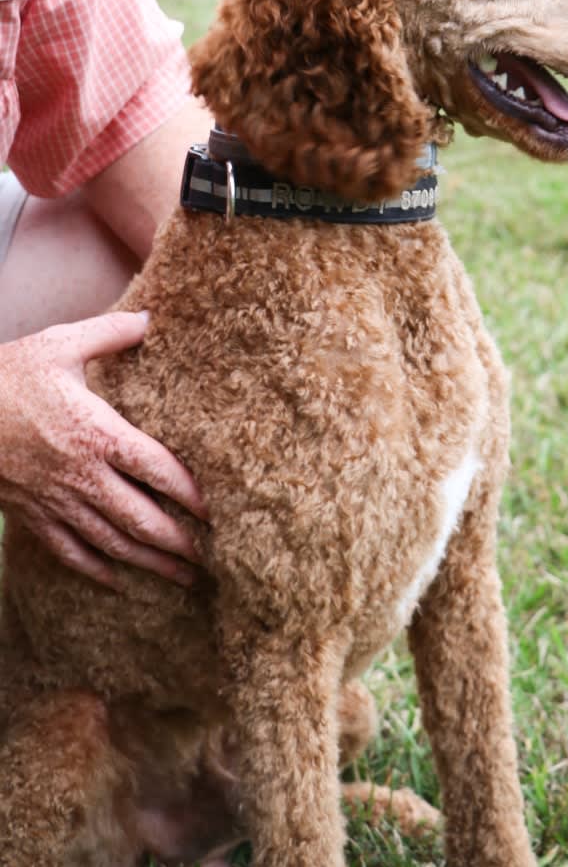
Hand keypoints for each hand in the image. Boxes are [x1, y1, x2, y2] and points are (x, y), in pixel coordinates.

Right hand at [0, 312, 208, 588]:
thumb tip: (153, 317)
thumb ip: (111, 331)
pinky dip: (97, 570)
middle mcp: (81, 475)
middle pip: (140, 518)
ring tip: (183, 577)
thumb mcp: (59, 343)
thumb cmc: (6, 376)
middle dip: (178, 542)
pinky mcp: (31, 515)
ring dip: (149, 563)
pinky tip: (120, 580)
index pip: (157, 470)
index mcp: (96, 433)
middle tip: (211, 557)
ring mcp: (55, 501)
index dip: (190, 492)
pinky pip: (69, 552)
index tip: (216, 509)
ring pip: (111, 543)